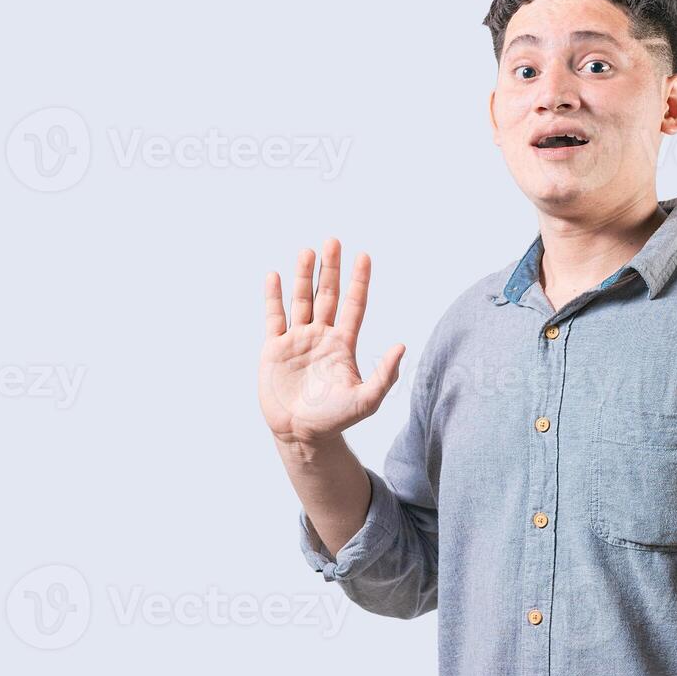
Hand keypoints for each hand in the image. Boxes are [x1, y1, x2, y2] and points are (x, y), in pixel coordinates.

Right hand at [259, 238, 405, 446]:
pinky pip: (274, 317)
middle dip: (331, 269)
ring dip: (303, 276)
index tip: (364, 256)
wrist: (302, 435)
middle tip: (334, 241)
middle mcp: (321, 336)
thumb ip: (385, 374)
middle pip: (327, 295)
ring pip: (301, 300)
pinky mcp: (274, 349)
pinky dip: (273, 297)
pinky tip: (274, 276)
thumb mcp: (367, 399)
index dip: (359, 281)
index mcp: (343, 344)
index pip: (353, 305)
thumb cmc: (336, 419)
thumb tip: (403, 346)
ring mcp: (297, 340)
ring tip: (308, 251)